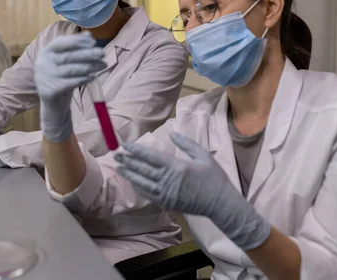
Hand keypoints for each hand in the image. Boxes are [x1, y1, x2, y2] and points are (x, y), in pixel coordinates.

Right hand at [34, 32, 105, 141]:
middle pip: (68, 56)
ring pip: (71, 69)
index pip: (61, 42)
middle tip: (103, 53)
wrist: (53, 105)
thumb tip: (88, 34)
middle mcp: (42, 63)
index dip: (77, 41)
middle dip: (88, 54)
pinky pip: (71, 82)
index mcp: (45, 52)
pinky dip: (84, 79)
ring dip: (90, 66)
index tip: (93, 41)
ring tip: (102, 65)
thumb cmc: (62, 79)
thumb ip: (74, 48)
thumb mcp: (67, 62)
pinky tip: (93, 77)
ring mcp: (45, 77)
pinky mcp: (50, 90)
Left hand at [115, 132, 270, 250]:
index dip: (136, 151)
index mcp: (177, 166)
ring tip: (119, 167)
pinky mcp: (167, 202)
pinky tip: (132, 181)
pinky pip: (148, 194)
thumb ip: (186, 143)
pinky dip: (138, 186)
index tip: (125, 146)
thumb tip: (172, 133)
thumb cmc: (214, 178)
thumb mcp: (203, 155)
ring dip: (129, 174)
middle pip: (142, 169)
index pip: (150, 156)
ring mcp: (166, 193)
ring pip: (142, 182)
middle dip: (128, 161)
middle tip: (115, 155)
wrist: (220, 203)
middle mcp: (168, 180)